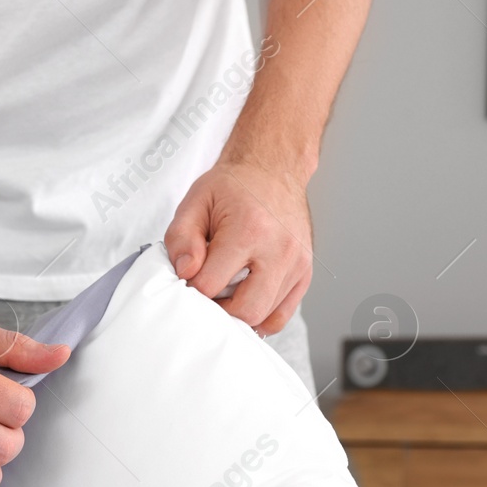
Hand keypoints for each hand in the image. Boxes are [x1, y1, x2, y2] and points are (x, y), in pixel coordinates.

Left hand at [164, 160, 312, 335]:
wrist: (274, 169)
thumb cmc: (234, 187)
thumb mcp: (195, 202)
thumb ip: (181, 238)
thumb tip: (185, 273)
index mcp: (249, 230)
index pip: (210, 285)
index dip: (191, 288)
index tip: (188, 279)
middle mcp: (280, 249)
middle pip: (246, 311)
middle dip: (217, 311)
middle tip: (206, 294)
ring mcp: (297, 263)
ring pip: (264, 317)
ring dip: (238, 313)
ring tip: (225, 291)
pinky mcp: (305, 273)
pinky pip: (282, 315)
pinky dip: (260, 316)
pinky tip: (245, 298)